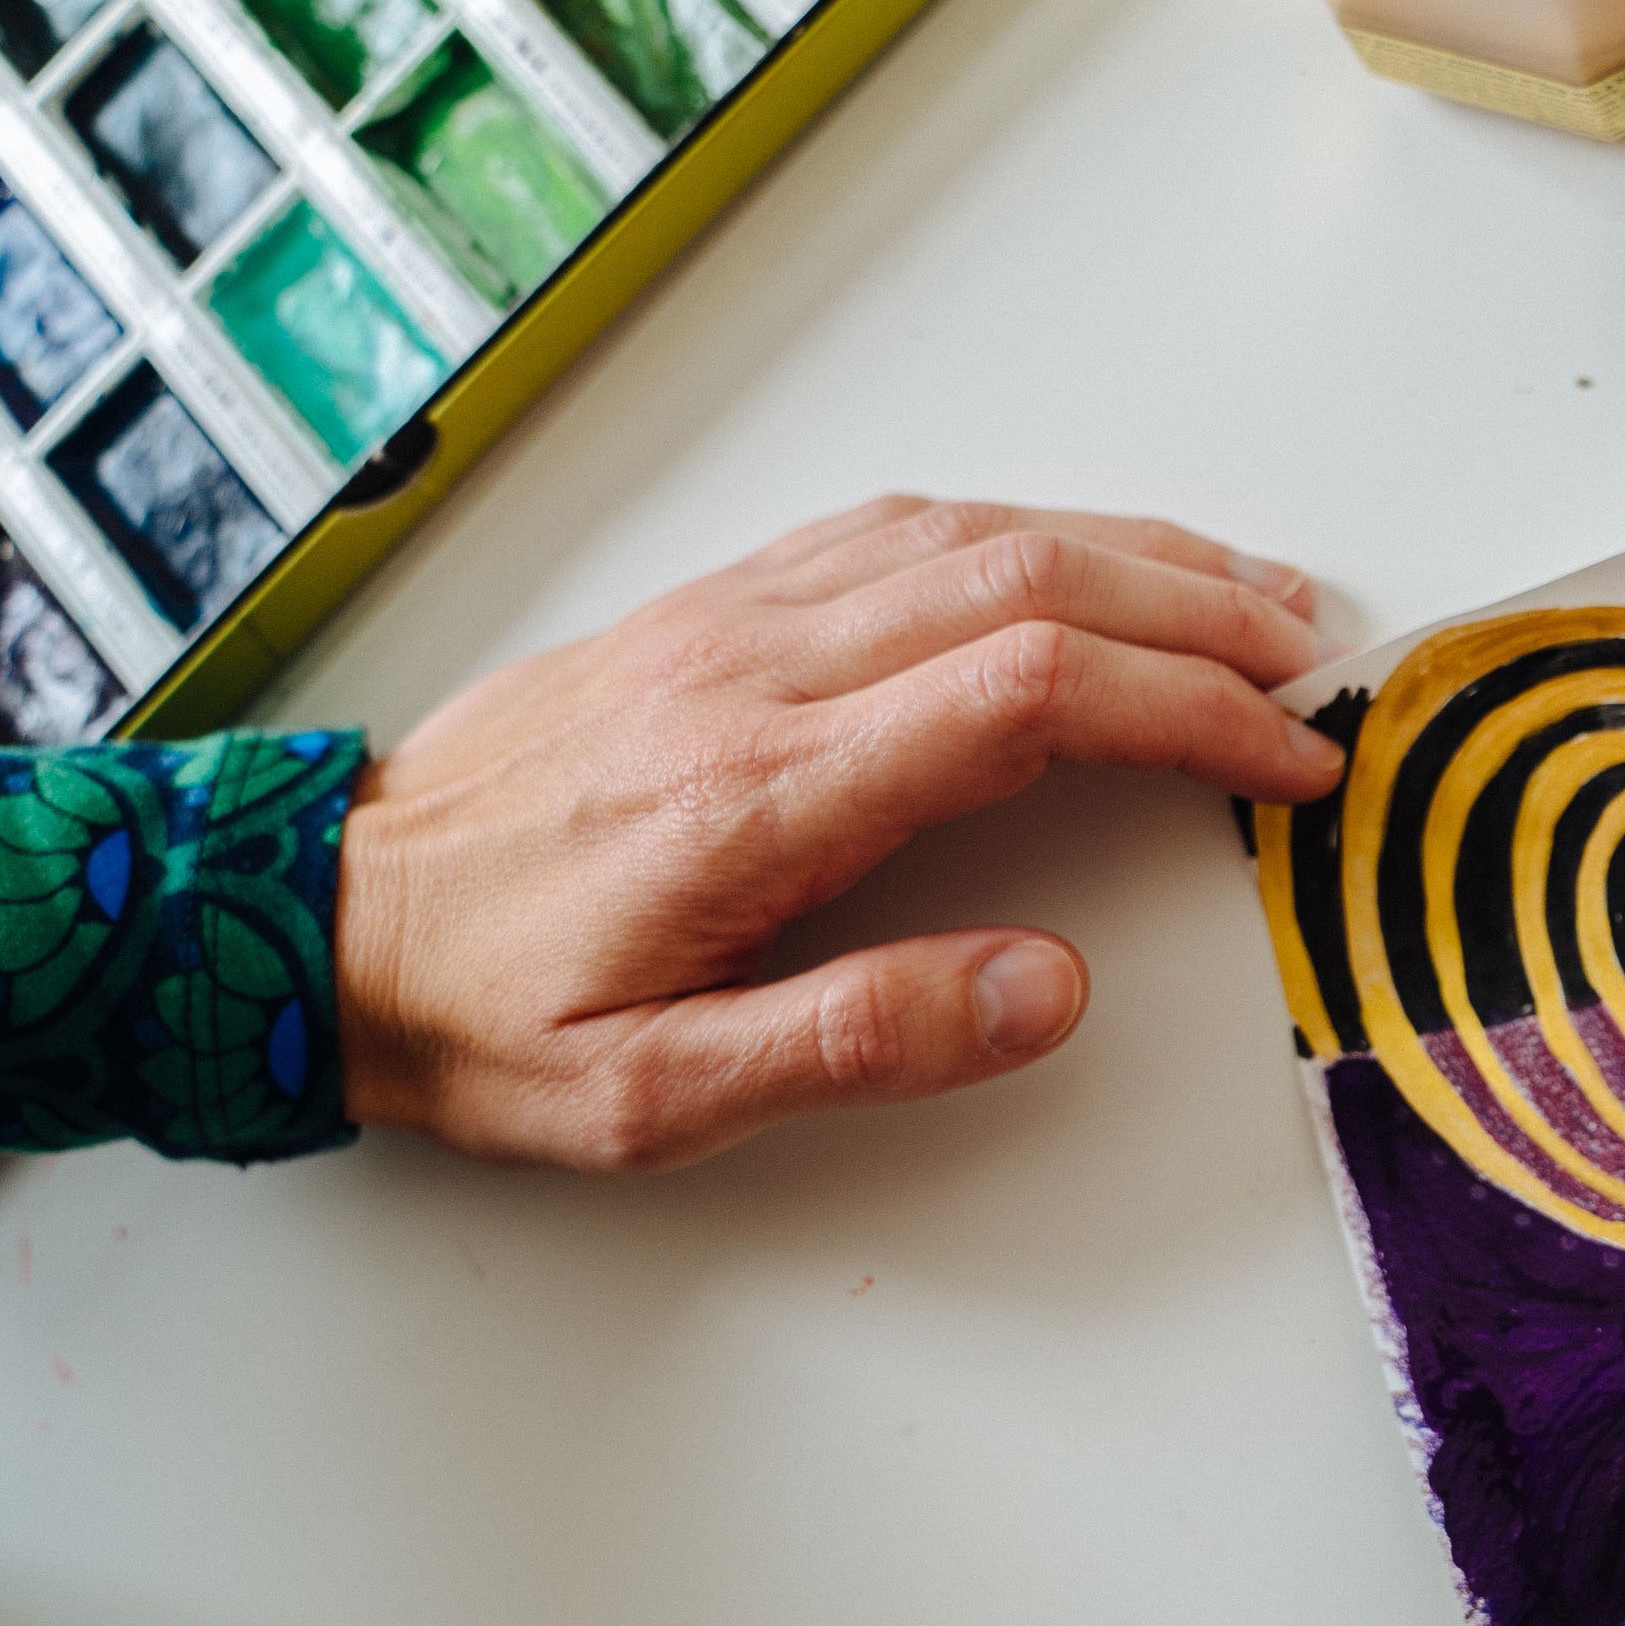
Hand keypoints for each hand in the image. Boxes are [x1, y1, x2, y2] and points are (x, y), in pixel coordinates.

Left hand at [334, 497, 1343, 1169]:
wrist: (307, 916)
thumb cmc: (484, 1015)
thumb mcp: (656, 1097)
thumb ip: (862, 1040)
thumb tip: (1051, 989)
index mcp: (767, 791)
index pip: (1032, 696)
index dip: (1189, 711)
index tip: (1288, 761)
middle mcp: (761, 671)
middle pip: (1032, 582)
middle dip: (1202, 612)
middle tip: (1317, 664)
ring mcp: (734, 620)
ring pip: (974, 534)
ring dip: (1134, 553)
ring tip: (1250, 598)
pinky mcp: (711, 606)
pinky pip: (896, 528)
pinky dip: (1028, 530)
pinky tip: (1087, 555)